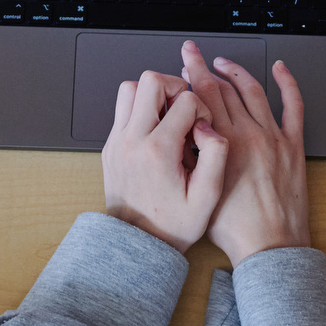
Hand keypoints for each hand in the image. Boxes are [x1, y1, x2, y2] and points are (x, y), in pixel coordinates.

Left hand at [102, 69, 226, 250]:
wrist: (137, 244)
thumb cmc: (172, 225)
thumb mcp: (207, 197)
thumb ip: (216, 156)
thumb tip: (208, 127)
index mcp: (158, 151)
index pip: (184, 100)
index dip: (201, 109)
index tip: (201, 131)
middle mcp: (132, 141)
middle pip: (150, 81)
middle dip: (175, 87)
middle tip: (185, 110)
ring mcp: (116, 141)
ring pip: (130, 88)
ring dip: (153, 94)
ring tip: (168, 116)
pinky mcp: (109, 146)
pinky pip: (122, 109)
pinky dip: (141, 109)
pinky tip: (156, 131)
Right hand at [179, 42, 308, 266]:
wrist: (269, 245)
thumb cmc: (234, 227)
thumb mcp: (200, 188)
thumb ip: (190, 156)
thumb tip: (179, 128)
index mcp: (223, 143)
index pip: (204, 94)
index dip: (193, 71)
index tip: (186, 59)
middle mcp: (249, 134)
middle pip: (225, 88)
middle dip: (206, 68)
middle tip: (195, 55)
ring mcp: (273, 137)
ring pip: (253, 91)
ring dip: (237, 72)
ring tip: (224, 63)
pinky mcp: (293, 145)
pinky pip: (294, 106)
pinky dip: (287, 83)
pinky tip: (280, 69)